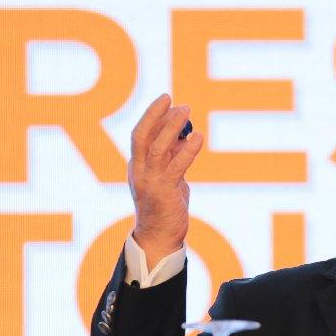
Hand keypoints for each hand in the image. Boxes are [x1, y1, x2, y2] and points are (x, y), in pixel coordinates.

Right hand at [128, 94, 203, 264]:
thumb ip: (173, 157)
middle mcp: (139, 171)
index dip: (151, 115)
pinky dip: (187, 150)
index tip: (166, 100)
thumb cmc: (165, 206)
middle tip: (173, 99)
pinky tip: (198, 137)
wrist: (159, 237)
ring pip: (158, 147)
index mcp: (137, 165)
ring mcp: (149, 181)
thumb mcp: (169, 176)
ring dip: (171, 126)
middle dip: (155, 114)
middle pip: (142, 135)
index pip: (140, 134)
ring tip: (186, 111)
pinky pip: (176, 166)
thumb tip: (184, 134)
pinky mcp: (164, 192)